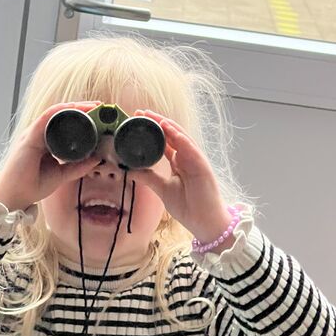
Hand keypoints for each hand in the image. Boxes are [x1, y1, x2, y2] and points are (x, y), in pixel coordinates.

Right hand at [0, 101, 102, 211]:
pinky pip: (44, 119)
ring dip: (73, 107)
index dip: (82, 117)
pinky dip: (58, 112)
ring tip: (90, 105)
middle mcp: (40, 135)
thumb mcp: (62, 174)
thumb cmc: (32, 185)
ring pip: (55, 114)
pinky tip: (72, 108)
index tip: (99, 115)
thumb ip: (78, 167)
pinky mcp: (29, 138)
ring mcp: (34, 134)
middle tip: (99, 106)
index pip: (65, 124)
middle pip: (62, 116)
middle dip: (81, 109)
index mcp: (47, 142)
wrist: (14, 196)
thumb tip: (97, 159)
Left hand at [129, 110, 231, 241]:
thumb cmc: (189, 207)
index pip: (164, 141)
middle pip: (171, 135)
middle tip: (140, 112)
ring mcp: (195, 160)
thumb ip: (149, 178)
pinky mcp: (202, 165)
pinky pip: (190, 148)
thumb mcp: (163, 189)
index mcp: (179, 162)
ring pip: (181, 137)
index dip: (152, 131)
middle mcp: (187, 157)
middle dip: (157, 122)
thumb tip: (130, 170)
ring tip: (152, 115)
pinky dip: (180, 138)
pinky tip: (170, 130)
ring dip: (167, 125)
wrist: (205, 222)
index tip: (137, 121)